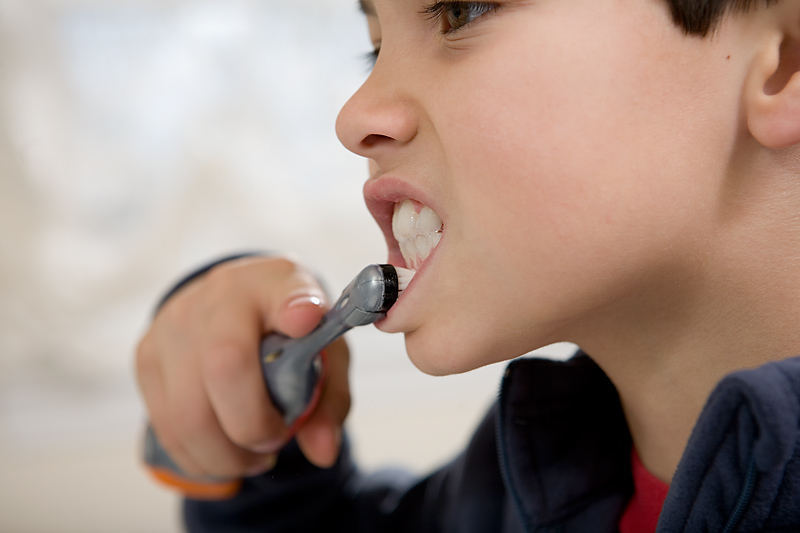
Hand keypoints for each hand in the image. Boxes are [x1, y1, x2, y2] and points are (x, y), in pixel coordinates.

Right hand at [135, 256, 350, 477]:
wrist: (233, 304)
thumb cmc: (288, 334)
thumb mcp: (326, 355)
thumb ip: (331, 399)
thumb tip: (323, 452)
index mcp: (277, 284)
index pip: (287, 290)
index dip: (295, 305)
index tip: (307, 319)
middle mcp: (220, 295)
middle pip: (225, 365)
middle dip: (254, 426)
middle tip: (274, 440)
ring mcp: (174, 324)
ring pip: (188, 414)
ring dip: (226, 456)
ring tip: (252, 457)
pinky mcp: (146, 355)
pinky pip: (167, 428)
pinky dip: (200, 458)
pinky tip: (224, 454)